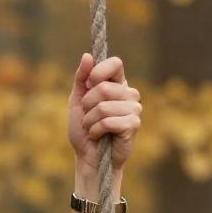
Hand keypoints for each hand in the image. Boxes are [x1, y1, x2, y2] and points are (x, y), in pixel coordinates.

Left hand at [67, 54, 140, 173]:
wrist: (88, 157)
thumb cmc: (83, 129)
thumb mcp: (77, 101)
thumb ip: (81, 79)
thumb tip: (87, 55)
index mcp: (117, 84)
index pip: (116, 63)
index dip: (99, 71)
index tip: (88, 83)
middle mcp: (129, 93)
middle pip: (103, 87)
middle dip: (87, 105)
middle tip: (88, 116)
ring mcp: (134, 108)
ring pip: (103, 106)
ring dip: (89, 120)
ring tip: (93, 128)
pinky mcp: (134, 124)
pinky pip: (108, 121)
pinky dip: (96, 130)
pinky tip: (99, 135)